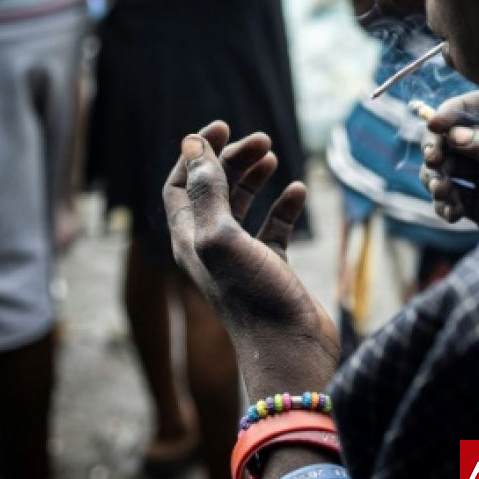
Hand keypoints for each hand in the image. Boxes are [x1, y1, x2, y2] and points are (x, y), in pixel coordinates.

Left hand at [163, 122, 338, 397]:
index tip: (221, 127)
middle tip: (262, 140)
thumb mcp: (222, 237)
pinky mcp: (271, 268)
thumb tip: (193, 144)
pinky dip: (284, 207)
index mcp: (189, 240)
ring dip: (254, 178)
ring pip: (242, 206)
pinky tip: (298, 191)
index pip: (180, 185)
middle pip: (212, 190)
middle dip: (232, 160)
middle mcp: (210, 247)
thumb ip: (207, 190)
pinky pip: (274, 229)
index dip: (195, 154)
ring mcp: (241, 258)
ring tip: (274, 156)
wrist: (290, 351)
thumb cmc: (253, 297)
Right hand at [419, 92, 478, 230]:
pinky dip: (444, 206)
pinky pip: (452, 201)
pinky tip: (452, 213)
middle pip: (452, 137)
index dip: (452, 110)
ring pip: (446, 169)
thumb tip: (458, 136)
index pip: (477, 106)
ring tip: (441, 190)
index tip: (434, 123)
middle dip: (436, 146)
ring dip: (435, 177)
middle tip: (433, 159)